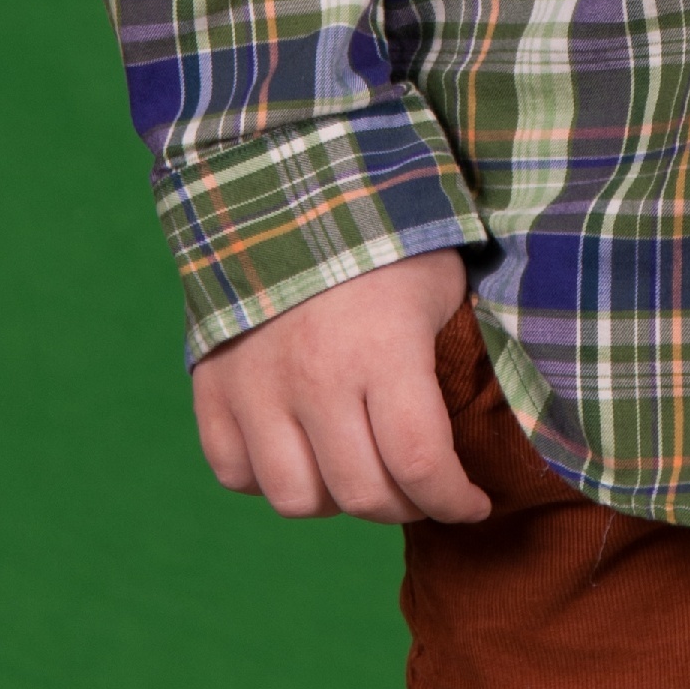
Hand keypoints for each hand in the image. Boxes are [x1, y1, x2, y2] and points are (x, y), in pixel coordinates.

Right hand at [189, 247, 492, 524]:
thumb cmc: (385, 237)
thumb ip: (448, 362)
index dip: (454, 501)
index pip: (420, 464)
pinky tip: (301, 452)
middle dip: (406, 506)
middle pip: (361, 494)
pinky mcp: (211, 384)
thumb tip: (478, 431)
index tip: (473, 505)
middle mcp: (314, 376)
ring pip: (294, 499)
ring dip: (335, 501)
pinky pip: (233, 471)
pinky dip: (268, 478)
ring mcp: (255, 384)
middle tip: (420, 489)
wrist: (289, 183)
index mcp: (382, 348)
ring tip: (357, 472)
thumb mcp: (439, 290)